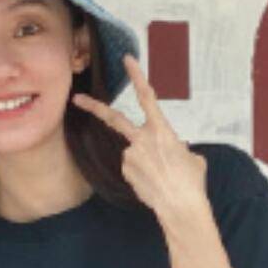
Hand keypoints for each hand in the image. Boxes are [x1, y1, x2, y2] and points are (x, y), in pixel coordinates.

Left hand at [71, 54, 209, 225]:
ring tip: (163, 175)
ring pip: (135, 151)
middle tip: (77, 98)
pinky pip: (133, 166)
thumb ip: (177, 145)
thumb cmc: (191, 181)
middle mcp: (142, 139)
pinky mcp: (126, 171)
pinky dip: (143, 171)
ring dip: (146, 159)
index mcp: (161, 130)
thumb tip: (172, 147)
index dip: (137, 76)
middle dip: (93, 107)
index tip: (126, 60)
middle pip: (114, 118)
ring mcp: (130, 156)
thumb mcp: (191, 156)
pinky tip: (155, 182)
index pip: (147, 96)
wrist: (180, 207)